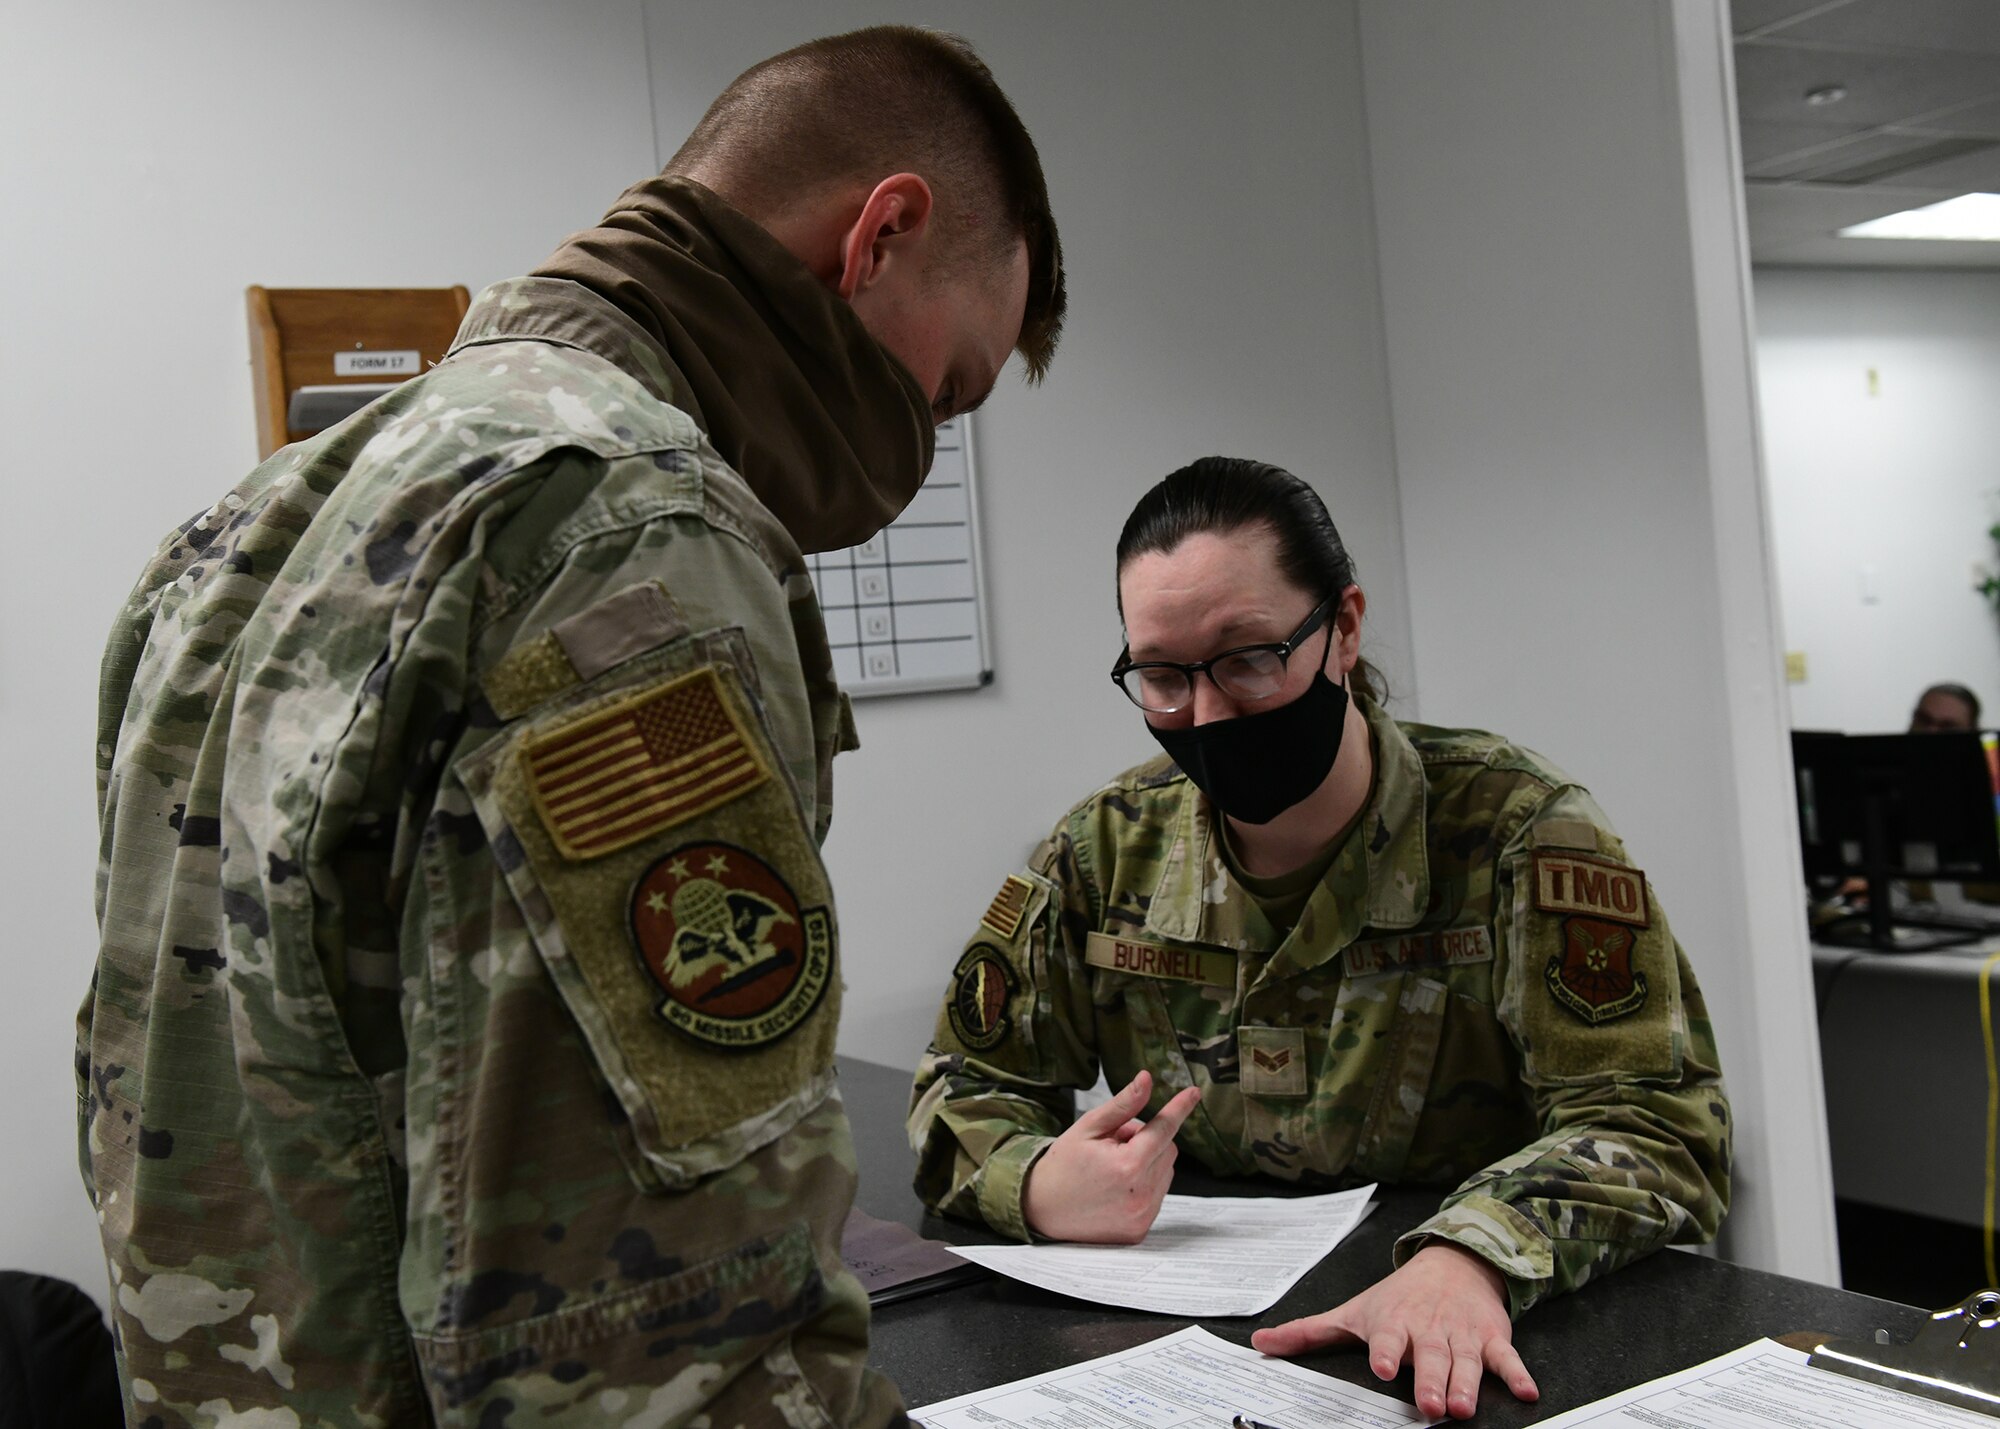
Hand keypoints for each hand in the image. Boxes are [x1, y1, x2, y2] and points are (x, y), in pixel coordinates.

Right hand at [1020, 1070, 1200, 1242]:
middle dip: (1148, 1139)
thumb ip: (1123, 1105)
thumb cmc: (1063, 1164)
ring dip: (1147, 1163)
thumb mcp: (1089, 1127)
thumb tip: (1147, 1080)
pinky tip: (1116, 1189)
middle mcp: (1140, 1194)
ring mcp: (1141, 1215)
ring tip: (1112, 1168)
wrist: (1041, 1208)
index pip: (1164, 1129)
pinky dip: (1144, 1185)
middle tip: (1115, 1143)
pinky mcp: (1139, 1230)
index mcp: (1127, 1166)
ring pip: (1165, 1172)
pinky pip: (1157, 1195)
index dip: (1179, 1108)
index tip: (1194, 1093)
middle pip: (1167, 1149)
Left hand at [1249, 1242, 1537, 1420]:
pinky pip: (1507, 1358)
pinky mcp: (1492, 1338)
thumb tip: (1260, 1345)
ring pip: (1466, 1363)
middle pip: (1430, 1359)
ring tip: (1464, 1406)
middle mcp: (1428, 1331)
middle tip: (1433, 1407)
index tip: (1384, 1368)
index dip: (1387, 1354)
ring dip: (1467, 1384)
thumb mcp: (1352, 1311)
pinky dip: (1518, 1373)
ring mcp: (1462, 1335)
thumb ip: (1308, 1332)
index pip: (1388, 1340)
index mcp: (1394, 1325)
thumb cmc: (1396, 1297)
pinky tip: (1528, 1391)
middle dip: (1432, 1381)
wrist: (1452, 1263)